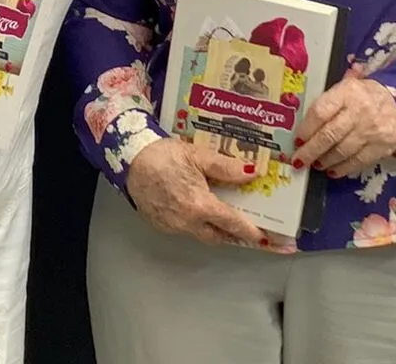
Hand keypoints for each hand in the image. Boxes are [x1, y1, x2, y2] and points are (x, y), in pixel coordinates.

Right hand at [126, 137, 267, 248]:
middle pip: (219, 236)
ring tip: (225, 217)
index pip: (232, 224)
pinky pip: (185, 230)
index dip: (251, 232)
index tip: (265, 239)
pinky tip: (197, 210)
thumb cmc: (163, 155)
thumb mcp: (198, 156)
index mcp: (199, 205)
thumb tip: (251, 173)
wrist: (129, 160)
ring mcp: (172, 226)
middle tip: (248, 228)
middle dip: (234, 234)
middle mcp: (187, 222)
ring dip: (215, 229)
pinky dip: (196, 224)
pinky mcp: (160, 225)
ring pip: (202, 235)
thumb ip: (226, 168)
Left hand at [294, 76, 395, 178]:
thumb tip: (300, 121)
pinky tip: (332, 170)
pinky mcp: (382, 147)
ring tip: (315, 163)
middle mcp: (360, 110)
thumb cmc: (364, 97)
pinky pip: (358, 161)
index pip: (321, 112)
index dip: (306, 129)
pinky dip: (342, 168)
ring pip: (342, 151)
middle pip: (329, 135)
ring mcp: (372, 130)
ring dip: (325, 160)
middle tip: (299, 160)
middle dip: (311, 151)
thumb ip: (327, 101)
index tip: (297, 140)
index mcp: (347, 92)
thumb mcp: (347, 88)